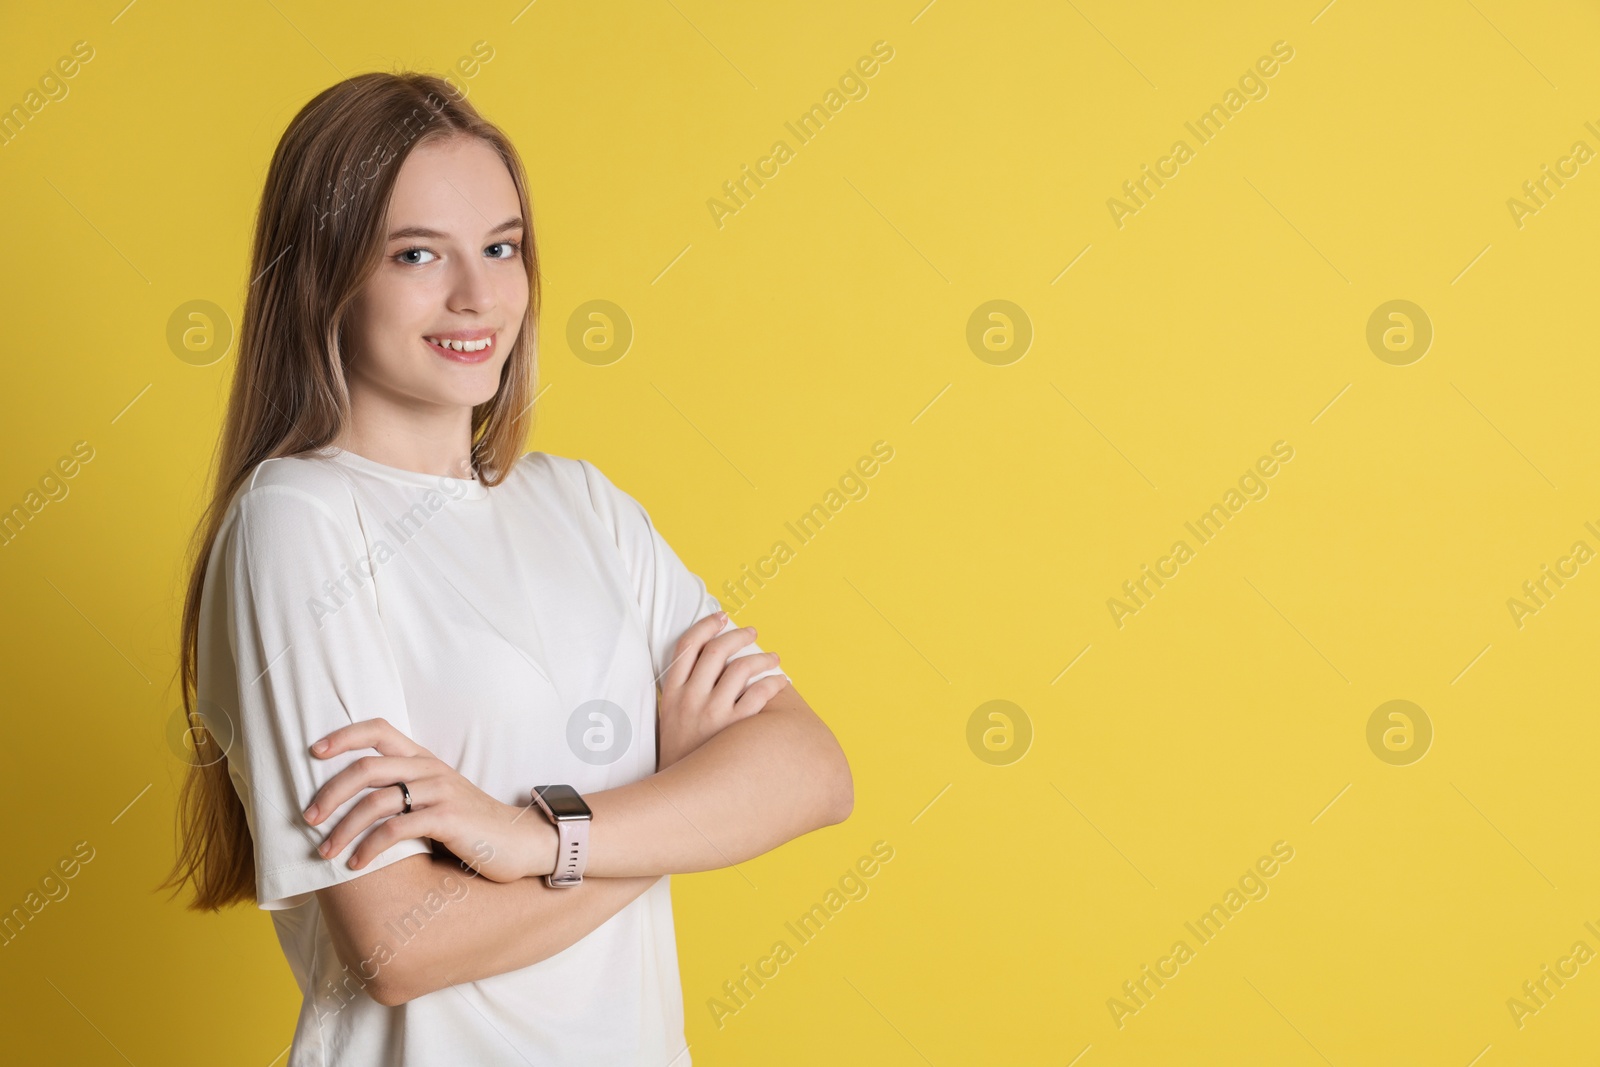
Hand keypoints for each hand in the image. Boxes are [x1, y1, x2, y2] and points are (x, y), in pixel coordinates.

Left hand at [302, 717, 555, 882]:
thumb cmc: (471, 825)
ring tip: (326, 852)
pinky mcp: (448, 819)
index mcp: (424, 759)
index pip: (379, 730)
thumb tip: (353, 802)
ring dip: (343, 829)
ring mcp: (440, 792)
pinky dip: (370, 848)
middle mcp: (430, 769)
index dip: (343, 736)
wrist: (520, 841)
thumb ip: (405, 792)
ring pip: (376, 802)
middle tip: (308, 818)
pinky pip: (397, 829)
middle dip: (330, 793)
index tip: (313, 752)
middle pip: (366, 767)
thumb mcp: (437, 798)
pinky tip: (357, 864)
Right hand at [657, 611, 789, 770]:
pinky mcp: (735, 729)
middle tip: (754, 632)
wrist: (680, 796)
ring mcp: (712, 713)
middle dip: (739, 635)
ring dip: (762, 658)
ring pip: (742, 668)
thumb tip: (703, 665)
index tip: (722, 617)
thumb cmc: (680, 754)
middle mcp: (690, 699)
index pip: (687, 646)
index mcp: (671, 693)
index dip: (706, 626)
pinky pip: (759, 694)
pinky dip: (772, 683)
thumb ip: (681, 692)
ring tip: (773, 659)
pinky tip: (779, 683)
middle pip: (717, 650)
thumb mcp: (667, 720)